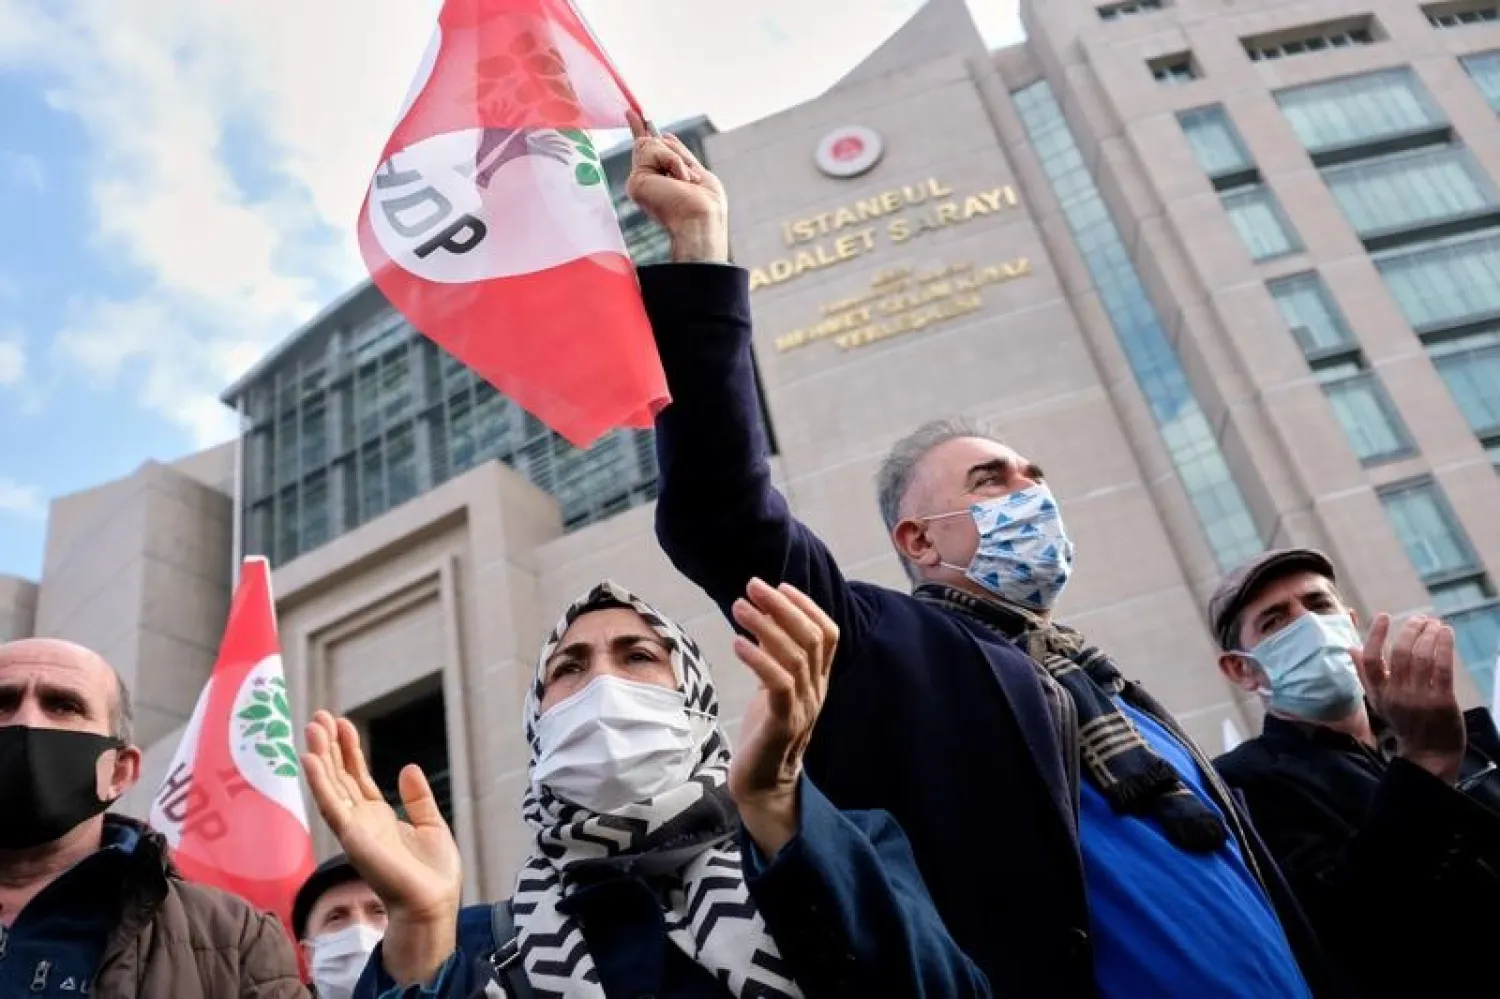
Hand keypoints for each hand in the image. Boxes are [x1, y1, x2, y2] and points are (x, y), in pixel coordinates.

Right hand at [303, 711, 461, 984]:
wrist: (434, 903)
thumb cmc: (433, 874)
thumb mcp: (431, 824)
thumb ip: (417, 797)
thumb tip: (407, 767)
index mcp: (378, 817)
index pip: (356, 777)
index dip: (348, 750)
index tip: (341, 722)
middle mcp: (360, 821)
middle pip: (339, 777)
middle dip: (328, 747)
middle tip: (318, 716)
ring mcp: (354, 829)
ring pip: (331, 786)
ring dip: (320, 757)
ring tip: (312, 727)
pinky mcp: (353, 839)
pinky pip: (332, 806)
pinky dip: (320, 783)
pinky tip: (310, 759)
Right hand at [625, 109, 728, 262]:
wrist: (701, 222)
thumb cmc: (705, 205)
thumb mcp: (695, 171)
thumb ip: (676, 154)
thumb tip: (660, 134)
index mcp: (660, 182)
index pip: (649, 151)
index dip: (640, 130)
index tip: (633, 114)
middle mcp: (646, 182)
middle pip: (654, 143)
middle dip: (675, 154)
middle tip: (687, 181)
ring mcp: (639, 182)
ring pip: (652, 144)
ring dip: (676, 159)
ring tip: (684, 183)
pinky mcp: (636, 181)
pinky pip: (653, 149)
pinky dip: (673, 161)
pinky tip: (678, 181)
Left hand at [728, 579, 838, 855]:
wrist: (763, 786)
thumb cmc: (765, 733)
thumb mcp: (775, 689)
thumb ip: (776, 659)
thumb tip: (760, 620)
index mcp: (818, 681)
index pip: (827, 634)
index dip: (806, 606)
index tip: (779, 585)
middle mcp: (816, 691)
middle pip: (811, 637)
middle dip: (782, 606)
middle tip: (753, 586)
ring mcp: (802, 708)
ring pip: (795, 656)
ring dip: (765, 626)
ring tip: (739, 607)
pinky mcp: (782, 724)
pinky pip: (778, 684)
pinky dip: (758, 659)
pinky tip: (737, 644)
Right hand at [1352, 614, 1465, 784]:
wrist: (1430, 752)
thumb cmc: (1404, 722)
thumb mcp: (1379, 701)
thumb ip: (1366, 674)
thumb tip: (1351, 648)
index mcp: (1379, 693)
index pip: (1372, 661)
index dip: (1376, 636)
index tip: (1384, 617)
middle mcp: (1397, 695)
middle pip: (1401, 654)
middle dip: (1411, 630)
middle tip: (1419, 618)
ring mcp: (1420, 698)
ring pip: (1422, 658)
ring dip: (1429, 634)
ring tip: (1434, 623)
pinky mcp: (1442, 701)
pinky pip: (1442, 668)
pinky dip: (1444, 647)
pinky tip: (1446, 634)